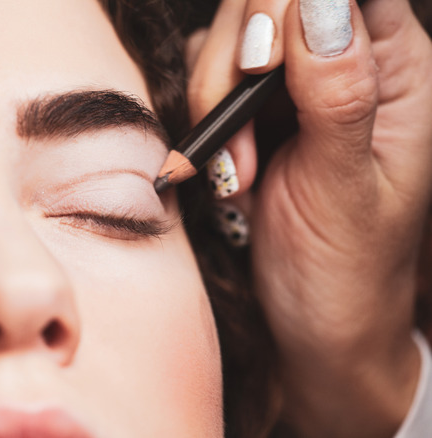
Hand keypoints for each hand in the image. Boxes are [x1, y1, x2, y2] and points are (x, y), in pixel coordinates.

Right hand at [187, 0, 431, 435]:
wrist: (310, 324)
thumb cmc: (345, 268)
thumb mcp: (345, 187)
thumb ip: (337, 94)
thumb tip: (318, 7)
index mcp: (397, 71)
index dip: (295, 7)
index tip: (264, 62)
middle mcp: (345, 64)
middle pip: (274, 2)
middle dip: (239, 66)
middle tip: (243, 143)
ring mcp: (293, 85)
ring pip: (229, 35)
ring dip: (214, 102)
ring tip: (240, 175)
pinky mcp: (250, 108)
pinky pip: (206, 75)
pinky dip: (201, 119)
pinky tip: (228, 170)